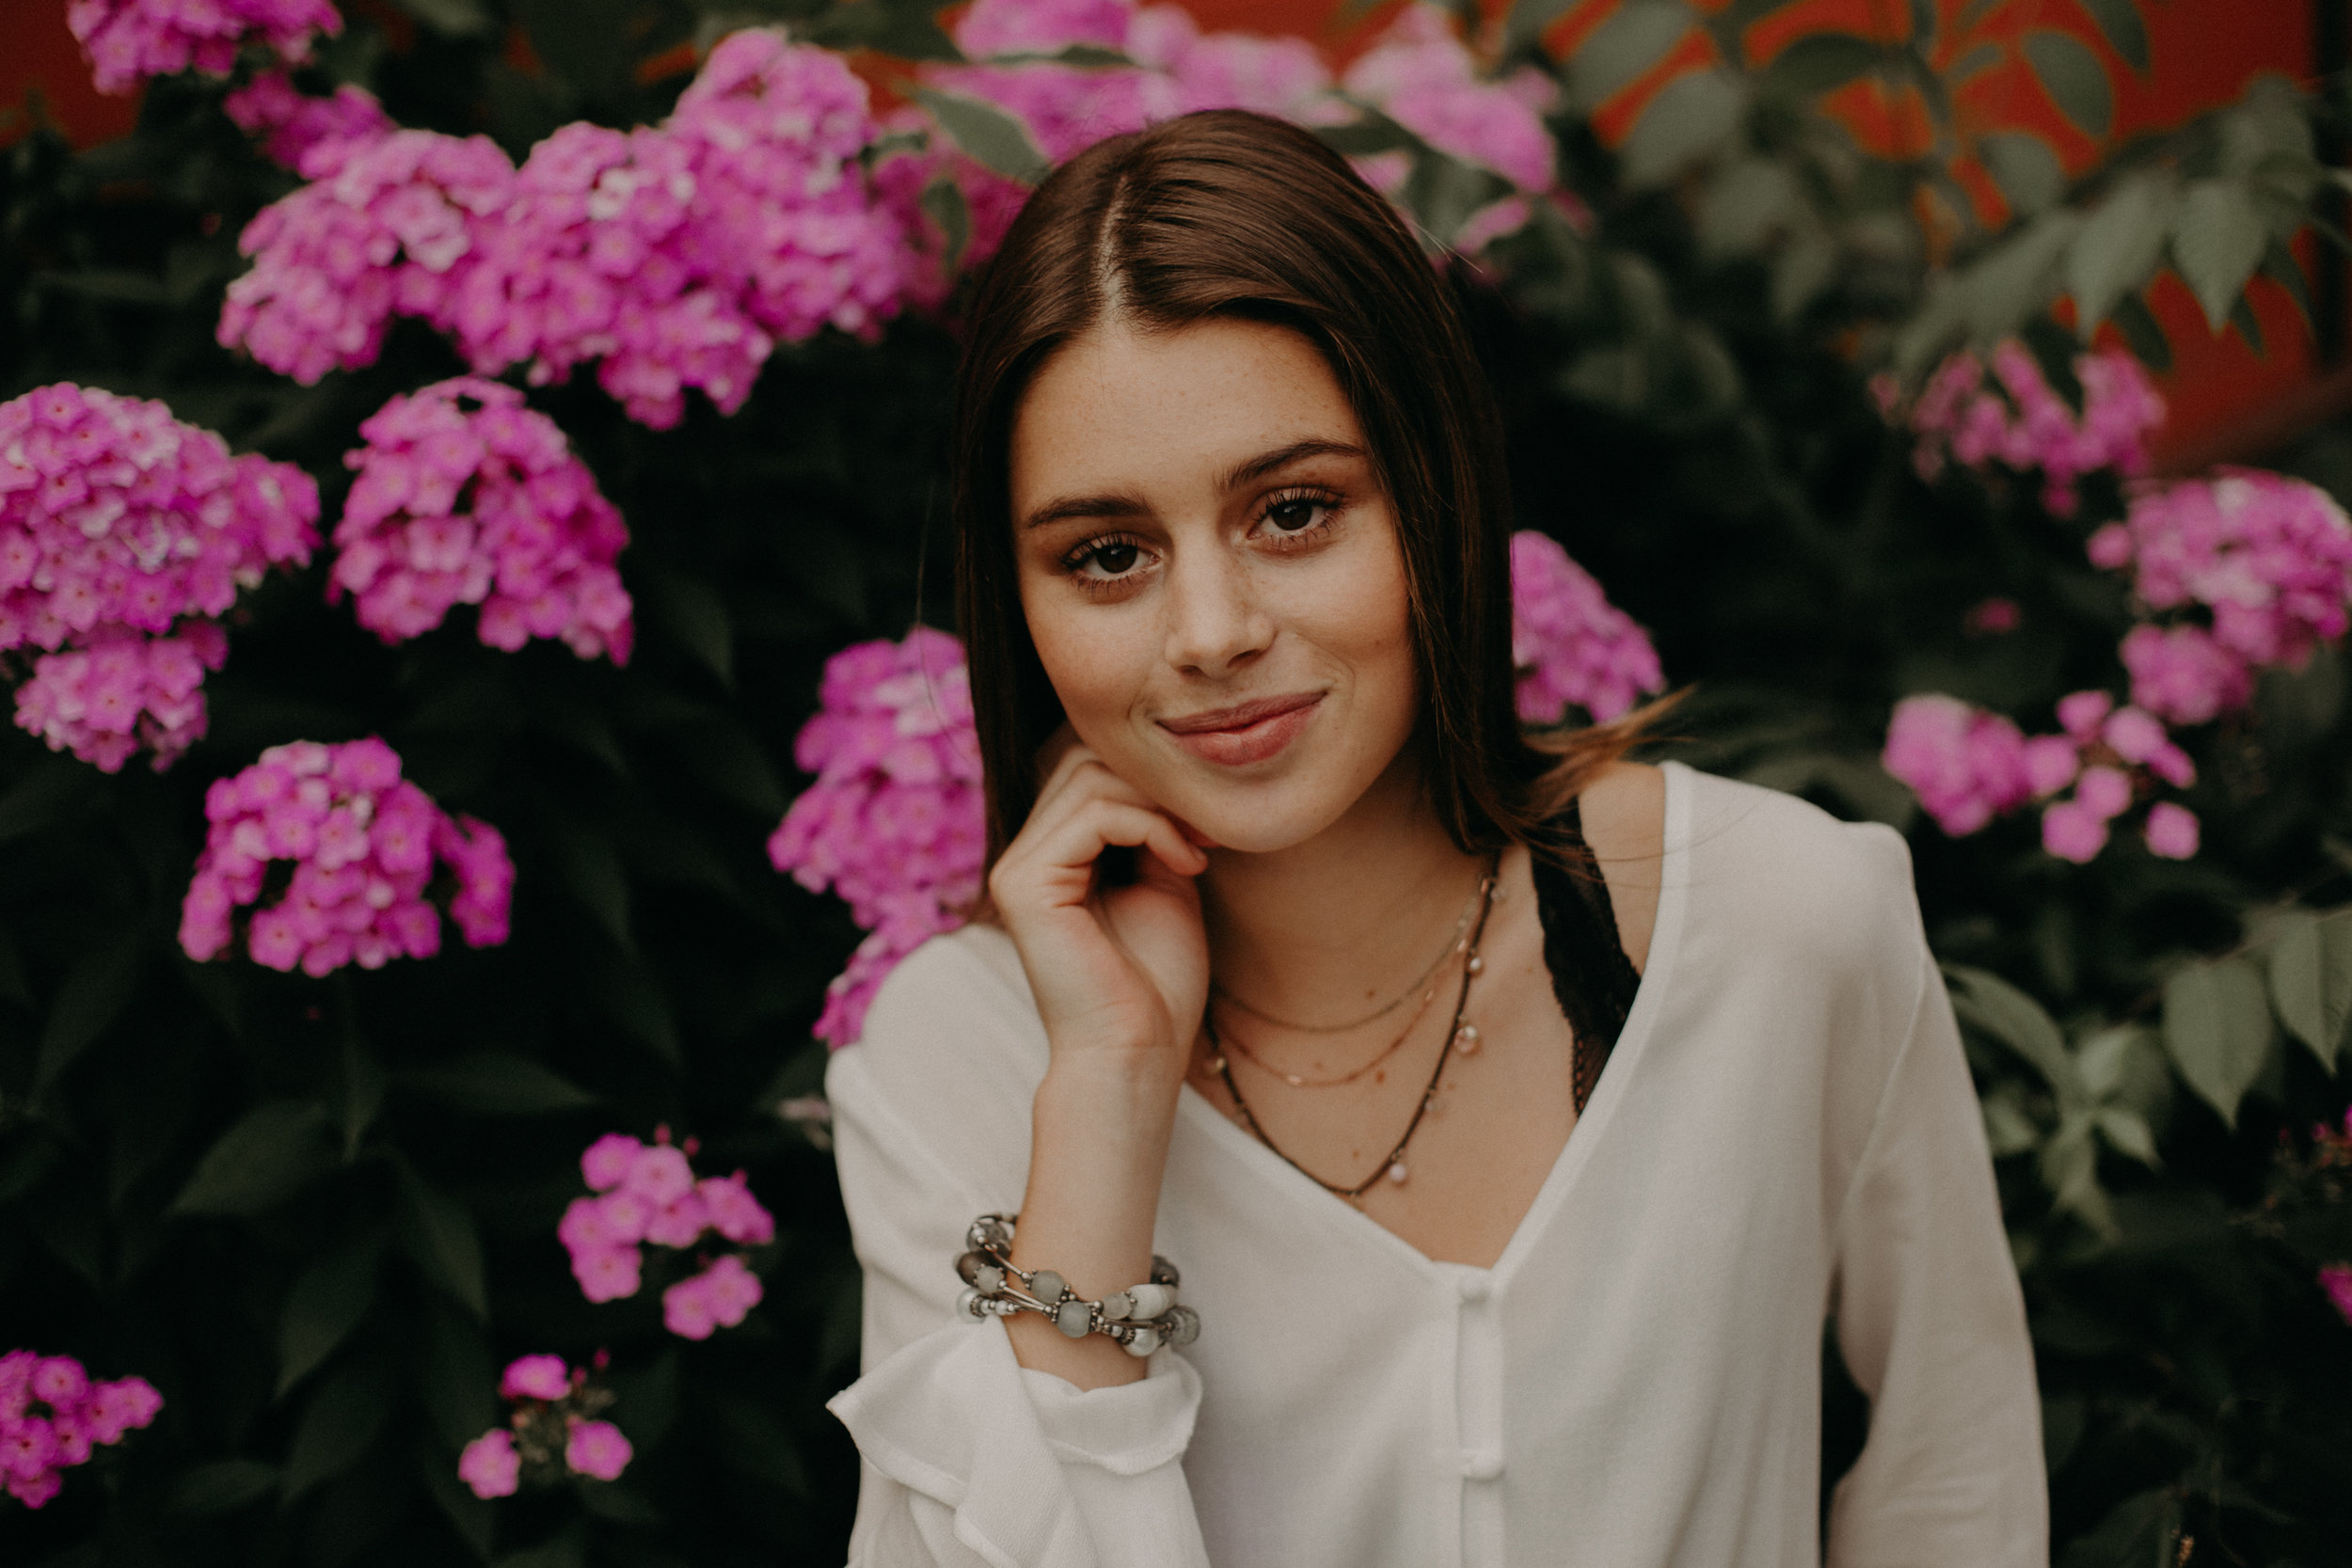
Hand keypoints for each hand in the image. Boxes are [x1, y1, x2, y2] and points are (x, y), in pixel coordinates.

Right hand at [987, 733, 1210, 1081]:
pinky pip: (1093, 814)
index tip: (1210, 822)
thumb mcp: (1165, 880)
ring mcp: (1016, 867)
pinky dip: (1151, 827)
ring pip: (1088, 776)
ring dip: (1160, 804)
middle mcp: (1025, 855)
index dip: (1153, 779)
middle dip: (1157, 783)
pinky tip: (1184, 864)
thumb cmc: (1156, 983)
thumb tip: (1166, 769)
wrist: (1138, 1052)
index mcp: (1053, 856)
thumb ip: (1154, 824)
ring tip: (1198, 849)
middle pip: (1084, 759)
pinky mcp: (1023, 883)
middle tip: (1209, 830)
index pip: (1089, 768)